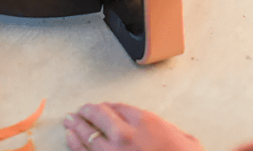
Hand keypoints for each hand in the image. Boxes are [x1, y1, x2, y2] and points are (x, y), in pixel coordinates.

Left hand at [64, 102, 202, 150]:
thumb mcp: (183, 137)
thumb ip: (165, 128)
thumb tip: (158, 129)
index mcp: (144, 122)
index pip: (118, 108)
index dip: (108, 107)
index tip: (103, 108)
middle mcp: (125, 135)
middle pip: (99, 116)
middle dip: (87, 111)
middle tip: (79, 111)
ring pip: (88, 135)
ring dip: (76, 126)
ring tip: (69, 121)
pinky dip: (75, 144)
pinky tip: (70, 138)